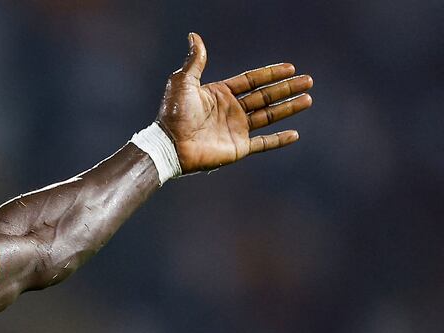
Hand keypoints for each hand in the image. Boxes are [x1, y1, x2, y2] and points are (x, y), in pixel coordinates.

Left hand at [156, 33, 312, 172]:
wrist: (170, 145)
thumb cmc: (174, 113)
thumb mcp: (183, 82)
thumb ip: (195, 61)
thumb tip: (194, 36)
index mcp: (220, 94)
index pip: (251, 81)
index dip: (270, 74)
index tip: (290, 67)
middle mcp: (231, 110)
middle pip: (265, 96)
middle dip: (287, 88)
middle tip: (308, 80)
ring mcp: (236, 129)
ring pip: (269, 116)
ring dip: (288, 108)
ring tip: (308, 98)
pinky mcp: (238, 148)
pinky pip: (263, 143)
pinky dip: (279, 140)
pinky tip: (295, 134)